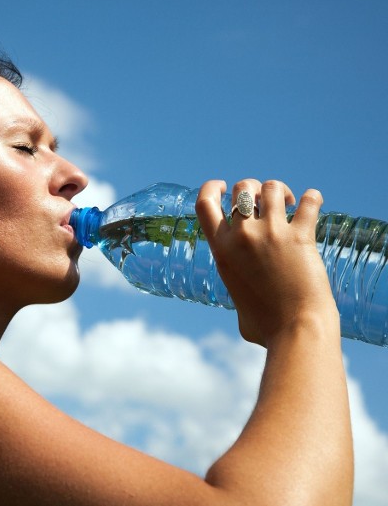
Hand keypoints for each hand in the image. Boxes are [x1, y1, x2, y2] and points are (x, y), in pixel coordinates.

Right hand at [195, 179, 338, 346]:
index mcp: (221, 250)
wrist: (294, 330)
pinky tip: (313, 203)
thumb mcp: (237, 303)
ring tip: (290, 204)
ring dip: (281, 192)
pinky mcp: (300, 236)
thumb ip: (239, 292)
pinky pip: (309, 202)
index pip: (203, 203)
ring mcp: (271, 233)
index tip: (223, 186)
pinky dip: (312, 198)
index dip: (212, 187)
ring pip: (272, 188)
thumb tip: (246, 311)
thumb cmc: (266, 326)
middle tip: (267, 203)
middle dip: (254, 188)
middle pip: (243, 188)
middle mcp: (242, 236)